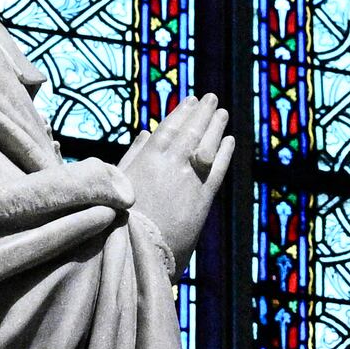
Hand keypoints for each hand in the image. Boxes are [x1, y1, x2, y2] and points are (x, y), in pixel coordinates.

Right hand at [125, 96, 236, 270]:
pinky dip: (226, 153)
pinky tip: (230, 141)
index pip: (170, 127)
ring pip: (208, 146)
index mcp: (148, 157)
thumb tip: (144, 133)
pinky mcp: (203, 199)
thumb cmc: (119, 216)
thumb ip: (133, 155)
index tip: (191, 100)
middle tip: (211, 99)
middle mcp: (172, 163)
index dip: (182, 112)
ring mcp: (190, 180)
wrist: (137, 250)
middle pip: (192, 131)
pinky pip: (219, 170)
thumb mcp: (119, 181)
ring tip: (222, 113)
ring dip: (216, 127)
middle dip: (202, 113)